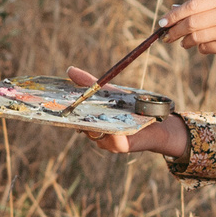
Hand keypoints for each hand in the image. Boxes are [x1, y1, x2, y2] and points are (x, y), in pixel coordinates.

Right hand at [67, 68, 188, 157]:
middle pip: (82, 127)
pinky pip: (111, 139)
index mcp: (92, 124)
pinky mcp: (121, 146)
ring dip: (93, 123)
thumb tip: (69, 70)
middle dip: (76, 117)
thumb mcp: (108, 92)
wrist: (158, 122)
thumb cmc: (132, 107)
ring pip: (95, 133)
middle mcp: (97, 135)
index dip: (66, 111)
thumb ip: (89, 83)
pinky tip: (110, 121)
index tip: (56, 102)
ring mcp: (108, 143)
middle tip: (69, 105)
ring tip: (91, 111)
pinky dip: (109, 131)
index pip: (74, 119)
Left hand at [159, 0, 215, 81]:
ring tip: (184, 43)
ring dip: (185, 42)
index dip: (174, 15)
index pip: (193, 5)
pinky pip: (206, 48)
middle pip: (191, 22)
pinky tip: (206, 46)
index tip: (162, 21)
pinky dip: (201, 48)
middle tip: (166, 36)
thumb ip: (206, 6)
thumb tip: (174, 9)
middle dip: (174, 31)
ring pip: (196, 37)